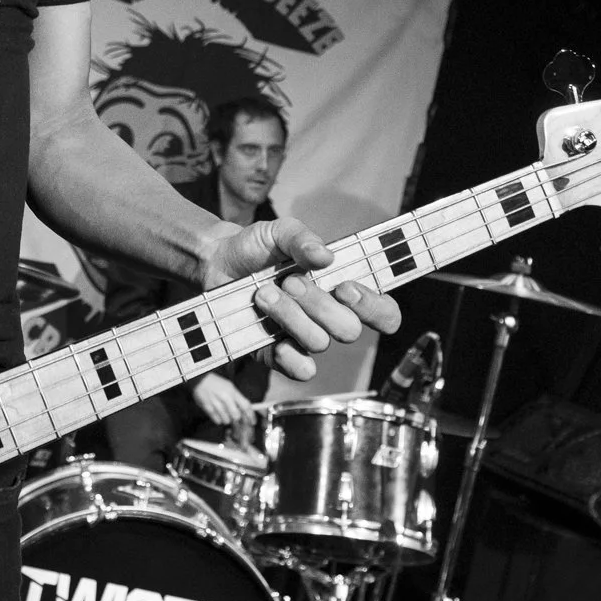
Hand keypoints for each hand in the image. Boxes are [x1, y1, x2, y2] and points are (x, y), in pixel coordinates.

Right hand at [192, 373, 254, 426]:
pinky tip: (217, 412)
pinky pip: (217, 420)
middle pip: (236, 416)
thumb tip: (245, 411)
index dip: (250, 416)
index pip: (245, 406)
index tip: (252, 421)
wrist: (200, 379)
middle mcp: (225, 398)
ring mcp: (216, 404)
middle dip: (237, 417)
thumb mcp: (230, 387)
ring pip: (227, 420)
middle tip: (235, 415)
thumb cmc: (216, 383)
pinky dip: (218, 419)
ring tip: (223, 412)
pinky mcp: (207, 408)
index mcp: (232, 391)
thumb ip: (237, 398)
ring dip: (227, 418)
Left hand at [198, 217, 400, 381]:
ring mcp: (303, 338)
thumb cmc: (257, 247)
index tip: (344, 287)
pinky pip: (297, 369)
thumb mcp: (280, 230)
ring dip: (291, 316)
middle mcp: (328, 318)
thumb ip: (302, 238)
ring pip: (319, 343)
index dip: (374, 307)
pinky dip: (288, 356)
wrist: (216, 263)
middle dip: (319, 304)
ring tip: (264, 293)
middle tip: (290, 281)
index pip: (384, 312)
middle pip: (349, 330)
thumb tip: (325, 256)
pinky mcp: (276, 355)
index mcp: (342, 289)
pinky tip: (271, 334)